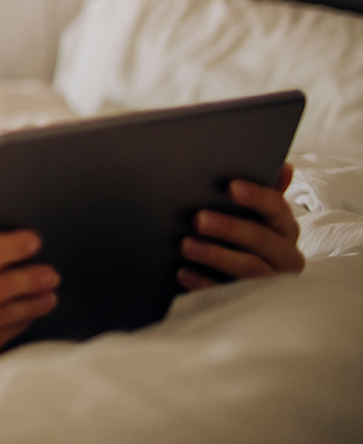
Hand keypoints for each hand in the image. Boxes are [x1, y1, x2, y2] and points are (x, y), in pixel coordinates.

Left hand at [177, 163, 304, 290]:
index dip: (256, 196)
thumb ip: (267, 193)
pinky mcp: (252, 304)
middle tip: (198, 219)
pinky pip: (230, 296)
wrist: (252, 289)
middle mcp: (285, 256)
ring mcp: (272, 283)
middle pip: (262, 240)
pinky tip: (183, 272)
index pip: (277, 208)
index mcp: (285, 229)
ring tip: (186, 245)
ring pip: (249, 269)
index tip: (230, 187)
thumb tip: (284, 165)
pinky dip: (205, 284)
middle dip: (230, 228)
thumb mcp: (258, 219)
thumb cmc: (250, 242)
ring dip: (216, 255)